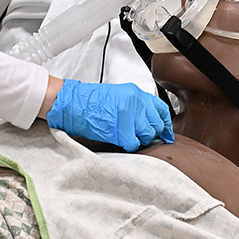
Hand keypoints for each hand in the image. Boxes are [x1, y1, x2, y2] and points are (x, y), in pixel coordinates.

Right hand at [45, 80, 173, 150]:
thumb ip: (137, 107)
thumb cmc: (91, 102)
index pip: (161, 110)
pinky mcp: (121, 128)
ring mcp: (129, 114)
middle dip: (151, 134)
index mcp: (136, 93)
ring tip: (127, 137)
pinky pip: (134, 143)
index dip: (164, 124)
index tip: (165, 134)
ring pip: (147, 135)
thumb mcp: (119, 97)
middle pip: (156, 125)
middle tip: (139, 137)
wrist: (72, 103)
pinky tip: (120, 140)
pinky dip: (129, 145)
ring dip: (139, 140)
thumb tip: (151, 124)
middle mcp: (135, 102)